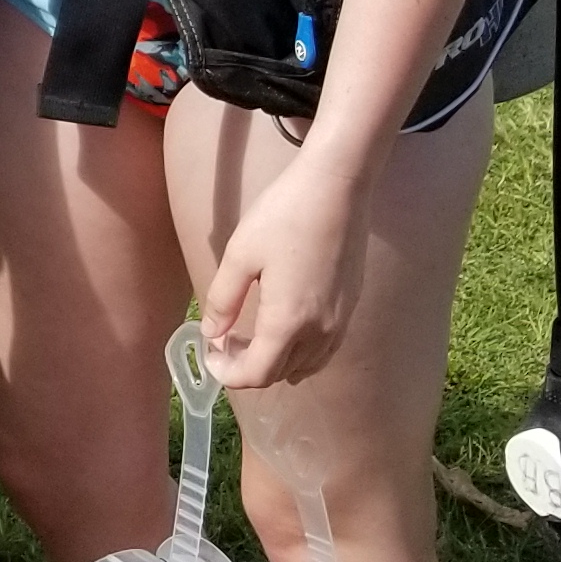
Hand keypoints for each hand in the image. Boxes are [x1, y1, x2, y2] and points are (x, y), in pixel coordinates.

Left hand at [201, 153, 369, 389]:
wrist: (336, 187)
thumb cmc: (284, 215)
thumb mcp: (240, 254)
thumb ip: (223, 300)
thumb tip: (212, 333)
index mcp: (288, 321)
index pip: (257, 375)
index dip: (227, 373)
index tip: (209, 352)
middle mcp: (320, 331)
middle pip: (280, 373)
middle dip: (246, 366)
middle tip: (224, 339)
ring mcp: (340, 322)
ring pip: (304, 366)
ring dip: (274, 360)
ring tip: (249, 333)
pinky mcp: (351, 307)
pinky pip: (323, 349)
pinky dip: (299, 350)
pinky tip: (281, 324)